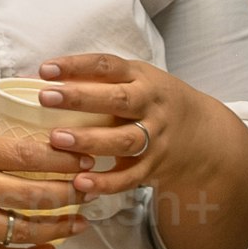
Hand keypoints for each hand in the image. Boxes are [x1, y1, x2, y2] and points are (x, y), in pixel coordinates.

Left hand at [24, 52, 202, 203]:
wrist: (202, 133)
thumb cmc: (152, 101)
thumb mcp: (136, 79)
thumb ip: (101, 79)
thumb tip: (46, 77)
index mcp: (142, 79)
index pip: (109, 66)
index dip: (77, 66)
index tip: (45, 69)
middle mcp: (150, 106)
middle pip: (119, 101)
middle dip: (81, 99)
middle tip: (46, 98)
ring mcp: (155, 138)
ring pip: (124, 140)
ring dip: (90, 140)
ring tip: (57, 139)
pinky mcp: (153, 167)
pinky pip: (130, 177)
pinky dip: (105, 182)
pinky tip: (79, 183)